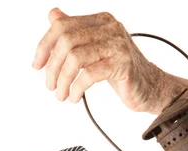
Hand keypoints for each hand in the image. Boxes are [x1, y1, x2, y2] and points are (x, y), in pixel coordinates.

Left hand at [32, 8, 167, 111]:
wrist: (150, 88)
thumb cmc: (122, 71)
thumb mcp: (96, 49)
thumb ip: (76, 33)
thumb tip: (53, 16)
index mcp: (100, 21)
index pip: (62, 26)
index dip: (45, 46)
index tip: (37, 66)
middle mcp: (109, 28)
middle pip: (66, 41)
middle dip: (53, 67)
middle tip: (50, 86)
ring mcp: (117, 45)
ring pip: (75, 58)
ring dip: (63, 80)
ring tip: (61, 95)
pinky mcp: (123, 65)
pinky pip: (90, 74)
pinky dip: (77, 88)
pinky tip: (75, 98)